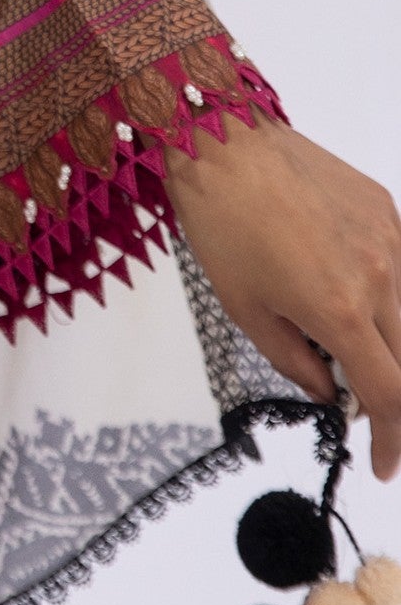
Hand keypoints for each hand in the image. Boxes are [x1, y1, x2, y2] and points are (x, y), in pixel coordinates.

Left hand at [165, 119, 400, 478]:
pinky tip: (346, 287)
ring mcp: (391, 238)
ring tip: (347, 343)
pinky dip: (386, 292)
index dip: (392, 440)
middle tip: (366, 409)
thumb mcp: (245, 309)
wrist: (220, 138)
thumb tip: (331, 392)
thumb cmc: (220, 225)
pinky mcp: (387, 206)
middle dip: (393, 397)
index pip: (391, 396)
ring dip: (391, 343)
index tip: (383, 465)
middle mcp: (382, 277)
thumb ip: (295, 361)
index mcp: (343, 310)